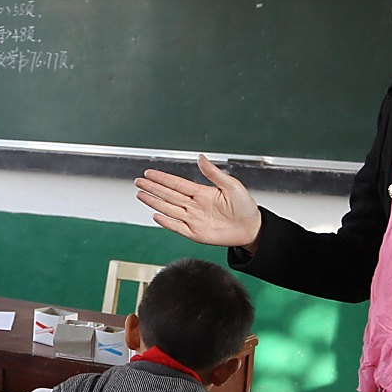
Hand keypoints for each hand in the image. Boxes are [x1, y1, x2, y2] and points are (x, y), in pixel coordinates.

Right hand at [135, 156, 261, 248]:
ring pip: (169, 209)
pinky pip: (178, 227)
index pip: (177, 184)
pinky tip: (156, 215)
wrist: (252, 228)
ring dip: (155, 202)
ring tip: (141, 195)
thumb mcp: (232, 185)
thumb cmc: (245, 207)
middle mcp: (195, 206)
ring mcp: (194, 220)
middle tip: (138, 181)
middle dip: (153, 188)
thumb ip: (214, 173)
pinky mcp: (196, 234)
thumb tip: (201, 157)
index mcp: (202, 193)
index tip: (149, 172)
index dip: (162, 178)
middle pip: (169, 195)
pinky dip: (167, 222)